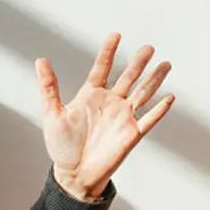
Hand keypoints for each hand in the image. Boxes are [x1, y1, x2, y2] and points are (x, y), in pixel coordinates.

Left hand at [35, 35, 176, 202]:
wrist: (73, 174)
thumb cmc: (61, 146)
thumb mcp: (52, 114)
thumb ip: (49, 87)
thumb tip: (41, 61)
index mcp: (91, 95)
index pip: (102, 68)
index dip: (109, 51)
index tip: (116, 35)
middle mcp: (110, 103)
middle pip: (128, 77)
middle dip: (138, 62)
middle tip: (148, 48)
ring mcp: (122, 117)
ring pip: (142, 93)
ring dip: (154, 79)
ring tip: (165, 64)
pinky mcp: (131, 134)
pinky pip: (149, 119)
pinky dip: (159, 109)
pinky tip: (169, 97)